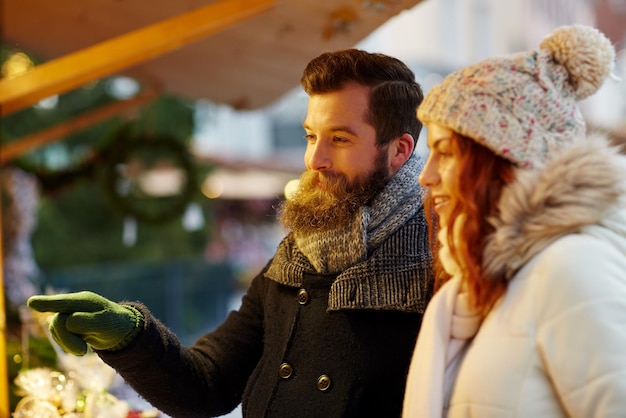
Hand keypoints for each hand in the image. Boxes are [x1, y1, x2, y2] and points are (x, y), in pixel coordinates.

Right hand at [27, 291, 143, 355]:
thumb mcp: (104, 324)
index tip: (32, 303)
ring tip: (84, 350)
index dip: (47, 303)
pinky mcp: (67, 326)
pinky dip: (68, 345)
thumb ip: (86, 322)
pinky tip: (81, 347)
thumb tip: (68, 322)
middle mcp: (74, 306)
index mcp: (84, 301)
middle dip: (66, 339)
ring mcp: (69, 315)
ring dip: (68, 344)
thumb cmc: (114, 324)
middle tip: (83, 352)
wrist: (119, 331)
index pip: (63, 302)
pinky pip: (59, 337)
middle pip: (57, 322)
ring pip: (56, 331)